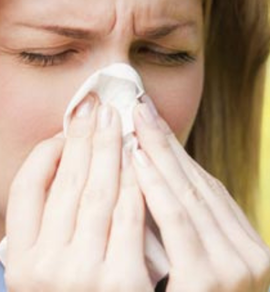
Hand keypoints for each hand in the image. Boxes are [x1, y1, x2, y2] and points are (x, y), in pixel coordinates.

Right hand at [5, 94, 152, 291]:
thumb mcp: (55, 269)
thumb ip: (57, 228)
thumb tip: (72, 167)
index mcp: (17, 263)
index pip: (25, 190)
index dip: (49, 151)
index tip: (68, 124)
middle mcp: (40, 269)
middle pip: (67, 183)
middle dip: (85, 138)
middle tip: (98, 103)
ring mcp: (80, 276)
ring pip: (100, 192)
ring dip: (113, 149)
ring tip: (121, 118)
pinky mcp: (122, 281)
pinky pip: (130, 215)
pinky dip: (136, 180)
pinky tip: (143, 155)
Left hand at [130, 98, 269, 291]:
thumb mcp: (205, 274)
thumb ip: (198, 240)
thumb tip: (167, 185)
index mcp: (256, 255)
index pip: (215, 197)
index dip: (184, 158)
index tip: (158, 129)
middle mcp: (253, 260)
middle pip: (203, 190)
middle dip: (170, 145)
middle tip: (144, 108)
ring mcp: (234, 270)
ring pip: (191, 198)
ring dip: (160, 155)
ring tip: (137, 122)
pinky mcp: (205, 281)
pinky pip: (177, 220)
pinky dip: (156, 186)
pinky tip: (137, 159)